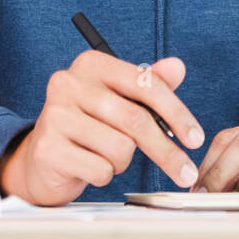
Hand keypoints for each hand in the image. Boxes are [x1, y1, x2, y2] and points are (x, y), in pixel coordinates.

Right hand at [0, 52, 203, 205]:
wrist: (43, 158)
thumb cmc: (89, 125)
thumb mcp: (122, 99)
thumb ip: (151, 83)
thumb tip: (177, 67)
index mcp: (91, 64)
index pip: (146, 84)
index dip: (177, 113)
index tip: (196, 138)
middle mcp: (69, 83)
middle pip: (136, 120)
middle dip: (166, 151)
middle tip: (186, 172)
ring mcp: (54, 115)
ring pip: (121, 148)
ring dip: (123, 161)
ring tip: (106, 155)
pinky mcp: (47, 148)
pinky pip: (100, 169)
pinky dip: (104, 175)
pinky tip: (89, 166)